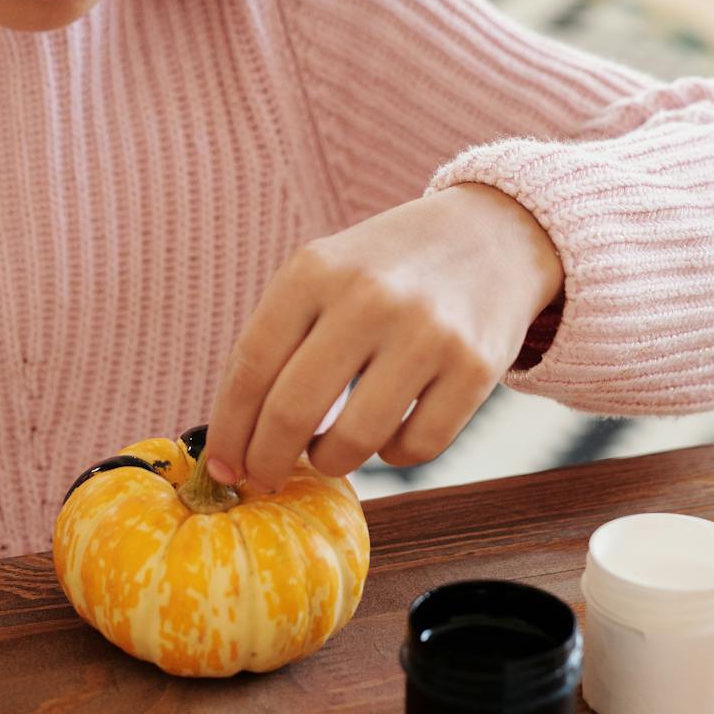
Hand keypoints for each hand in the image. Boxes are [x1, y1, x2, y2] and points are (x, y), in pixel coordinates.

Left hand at [204, 184, 563, 493]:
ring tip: (329, 449)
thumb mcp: (324, 272)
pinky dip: (392, 454)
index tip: (222, 466)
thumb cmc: (386, 269)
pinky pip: (415, 448)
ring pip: (354, 442)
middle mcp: (369, 298)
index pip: (250, 366)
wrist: (490, 236)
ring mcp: (426, 333)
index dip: (228, 430)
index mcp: (315, 269)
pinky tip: (389, 430)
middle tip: (264, 477)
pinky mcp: (475, 368)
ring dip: (330, 461)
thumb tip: (236, 441)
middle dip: (267, 461)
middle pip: (292, 412)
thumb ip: (280, 341)